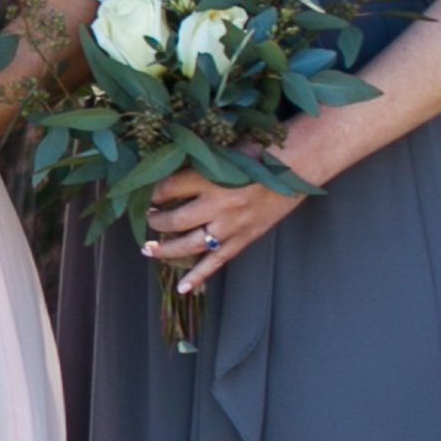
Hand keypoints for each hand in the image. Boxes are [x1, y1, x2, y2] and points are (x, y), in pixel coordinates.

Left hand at [141, 153, 310, 293]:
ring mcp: (232, 226)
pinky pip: (217, 262)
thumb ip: (195, 164)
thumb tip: (162, 172)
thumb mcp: (222, 152)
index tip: (145, 194)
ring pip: (190, 245)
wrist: (295, 167)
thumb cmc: (256, 153)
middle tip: (148, 218)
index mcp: (210, 178)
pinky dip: (199, 277)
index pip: (167, 189)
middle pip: (175, 221)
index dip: (152, 193)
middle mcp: (219, 205)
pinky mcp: (244, 239)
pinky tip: (182, 288)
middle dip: (155, 221)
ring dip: (165, 249)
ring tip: (148, 248)